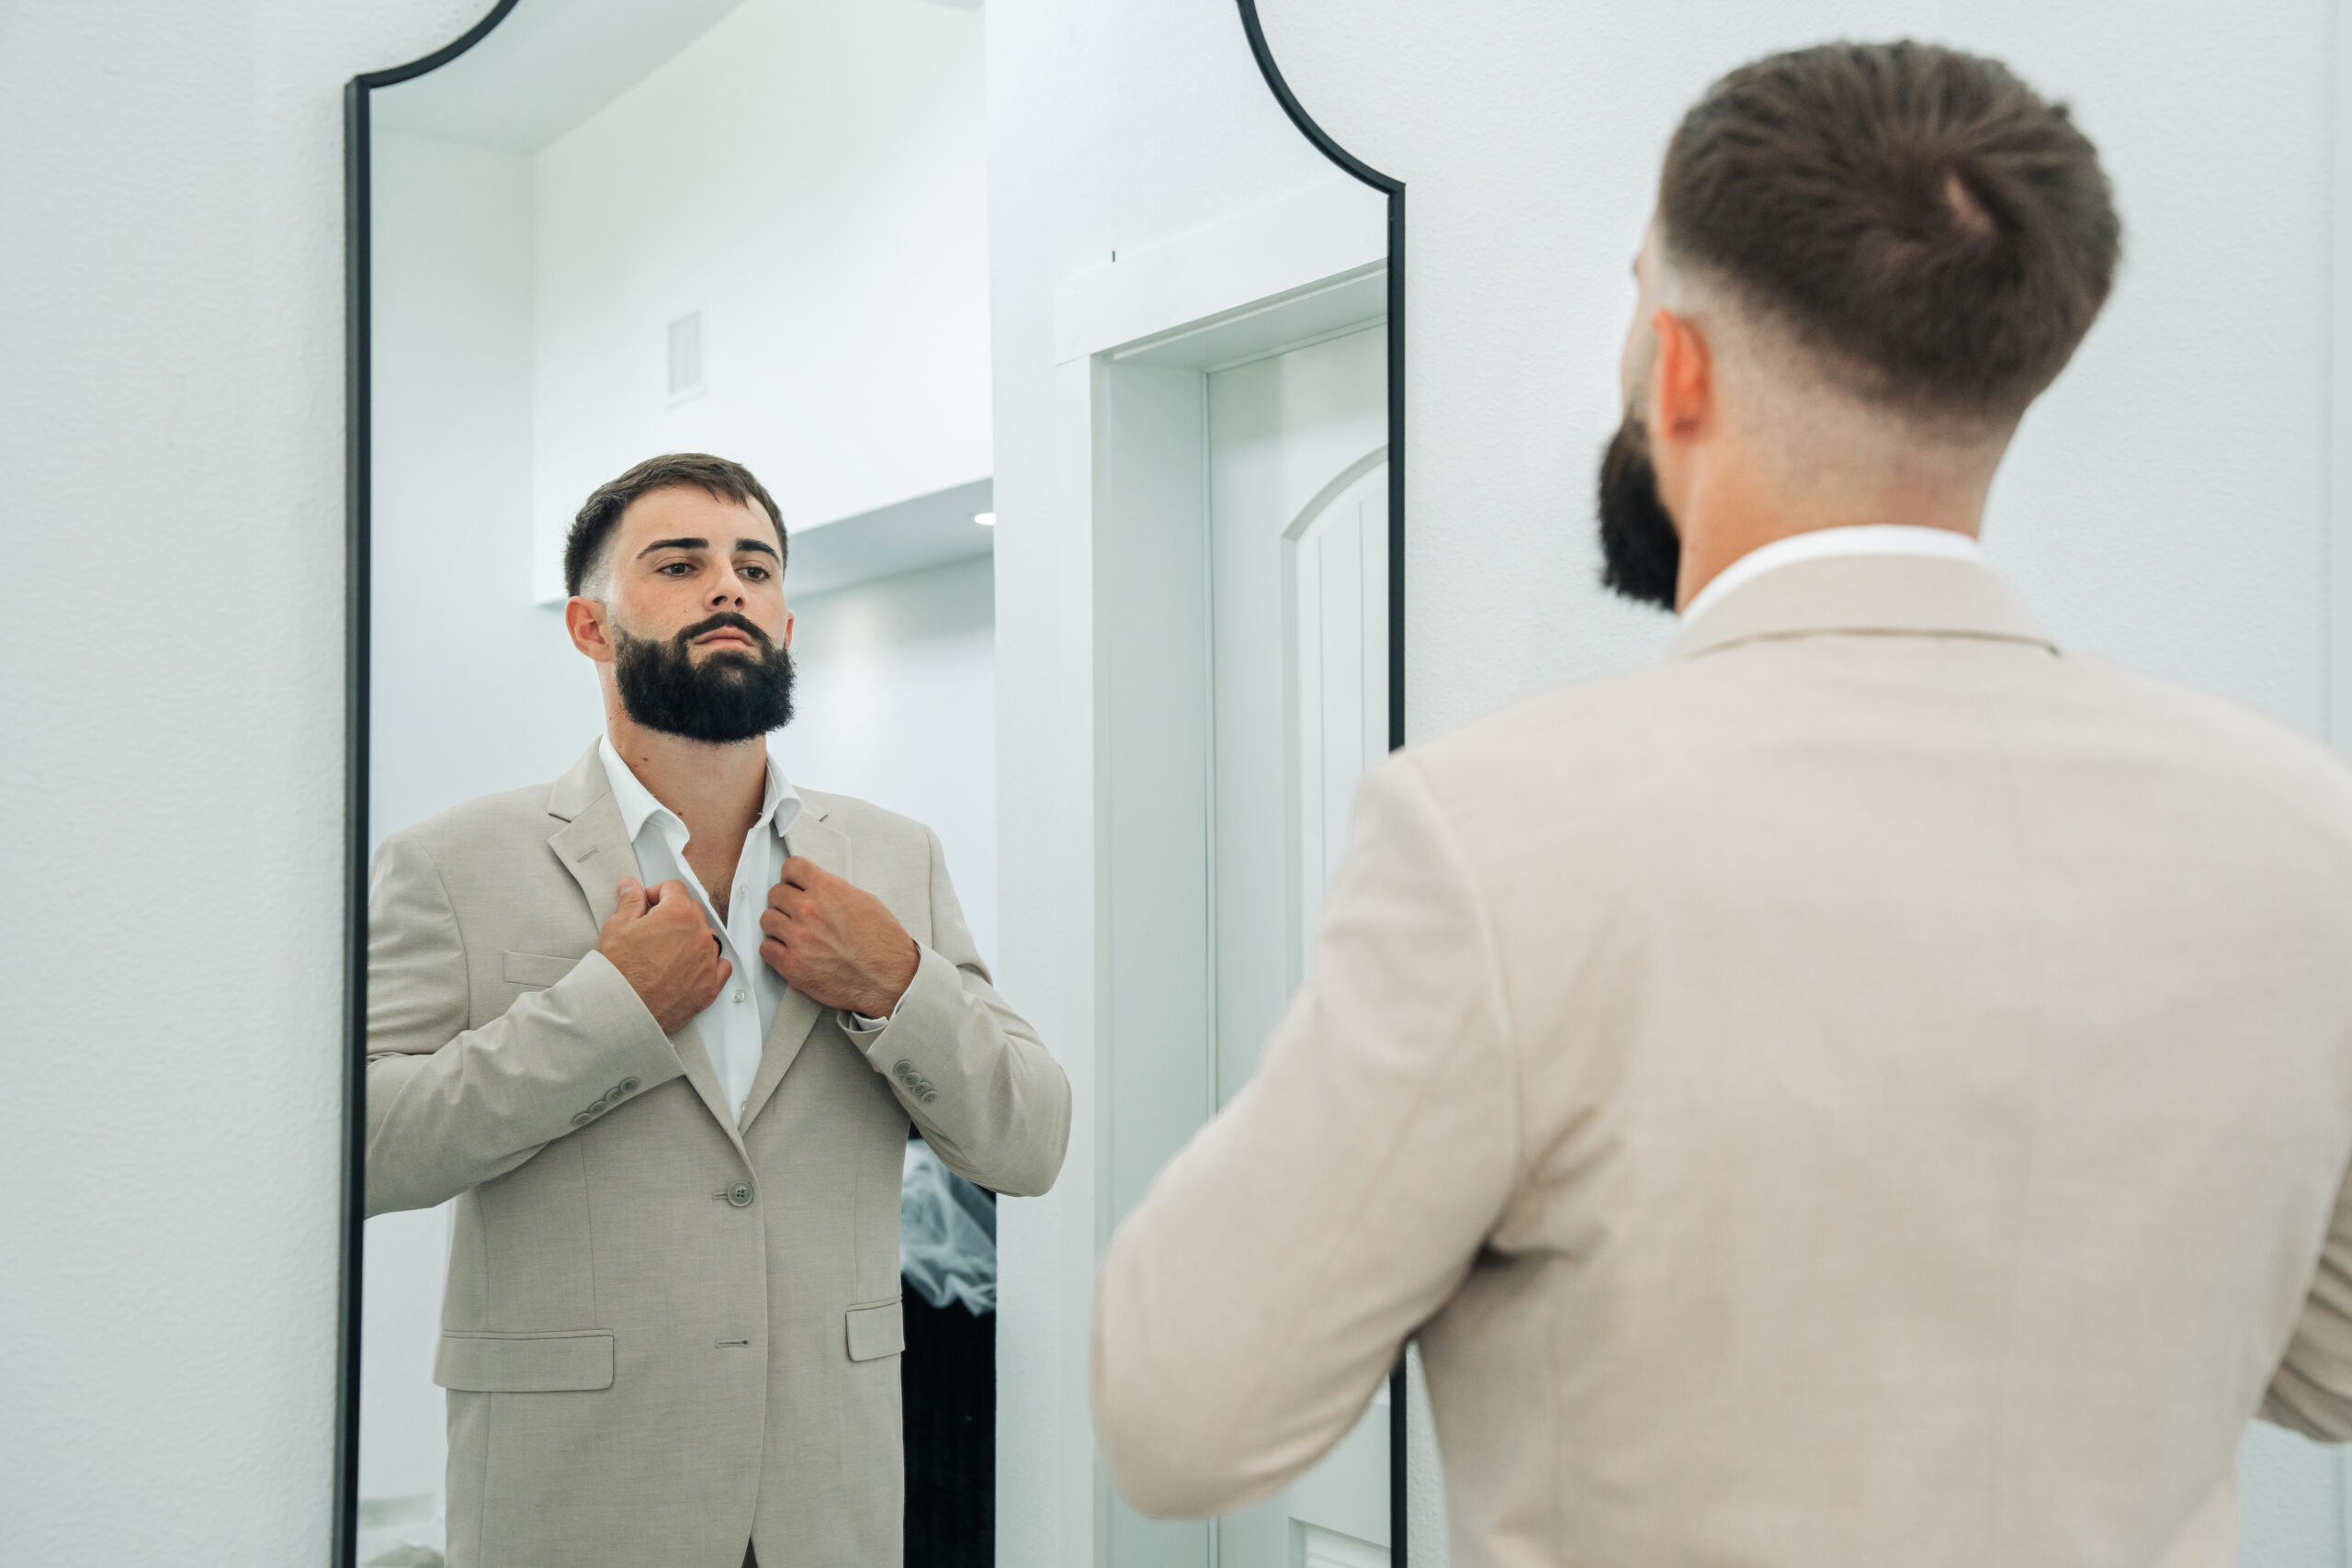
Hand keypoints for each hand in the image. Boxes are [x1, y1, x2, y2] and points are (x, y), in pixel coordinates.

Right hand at [597, 877, 729, 1034]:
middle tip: (651, 929)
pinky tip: (688, 967)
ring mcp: (708, 961)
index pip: (674, 888)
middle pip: (692, 911)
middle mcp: (699, 935)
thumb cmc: (619, 972)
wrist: (623, 1009)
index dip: (657, 893)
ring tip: (665, 952)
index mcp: (679, 914)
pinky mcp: (711, 985)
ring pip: (705, 938)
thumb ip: (630, 902)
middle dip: (672, 915)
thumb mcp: (617, 927)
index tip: (648, 903)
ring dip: (689, 939)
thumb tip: (631, 886)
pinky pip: (720, 966)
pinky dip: (707, 964)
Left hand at [760, 856, 918, 1017]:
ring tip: (793, 933)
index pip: (792, 867)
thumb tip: (816, 889)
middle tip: (796, 913)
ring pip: (767, 920)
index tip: (794, 884)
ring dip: (778, 925)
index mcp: (828, 889)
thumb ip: (834, 892)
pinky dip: (775, 950)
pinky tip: (789, 951)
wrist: (891, 978)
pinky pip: (766, 949)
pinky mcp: (793, 965)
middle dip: (785, 902)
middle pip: (775, 893)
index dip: (792, 876)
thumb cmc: (883, 943)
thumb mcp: (865, 901)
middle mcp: (809, 910)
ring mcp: (798, 938)